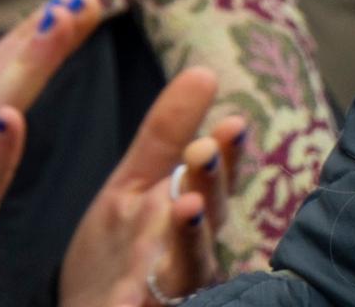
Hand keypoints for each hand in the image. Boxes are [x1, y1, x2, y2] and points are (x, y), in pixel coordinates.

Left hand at [58, 71, 250, 306]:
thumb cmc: (122, 249)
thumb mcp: (137, 182)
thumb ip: (167, 134)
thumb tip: (207, 71)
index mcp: (186, 219)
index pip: (214, 184)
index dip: (225, 156)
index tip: (232, 122)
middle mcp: (186, 259)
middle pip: (208, 223)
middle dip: (210, 188)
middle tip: (203, 151)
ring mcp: (165, 292)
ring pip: (188, 270)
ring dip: (189, 240)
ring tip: (187, 206)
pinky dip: (139, 303)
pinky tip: (131, 295)